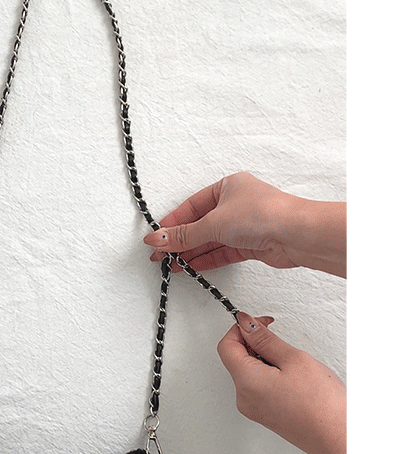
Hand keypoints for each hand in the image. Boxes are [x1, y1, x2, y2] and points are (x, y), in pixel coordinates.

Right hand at [143, 172, 345, 277]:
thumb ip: (184, 235)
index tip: (157, 238)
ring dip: (192, 252)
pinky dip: (207, 259)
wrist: (297, 234)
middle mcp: (236, 204)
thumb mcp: (214, 223)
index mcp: (227, 187)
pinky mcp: (251, 244)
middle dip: (180, 241)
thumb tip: (158, 239)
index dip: (172, 223)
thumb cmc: (264, 214)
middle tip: (160, 255)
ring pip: (211, 240)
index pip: (191, 206)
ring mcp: (244, 225)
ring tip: (173, 265)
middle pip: (200, 224)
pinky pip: (223, 251)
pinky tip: (192, 266)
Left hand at [218, 313, 345, 453]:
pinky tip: (293, 378)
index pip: (226, 345)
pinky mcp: (266, 415)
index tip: (260, 322)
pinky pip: (259, 387)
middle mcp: (245, 398)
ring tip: (292, 364)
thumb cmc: (322, 404)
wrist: (339, 437)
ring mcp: (255, 409)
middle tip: (280, 341)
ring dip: (265, 359)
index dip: (241, 328)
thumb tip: (246, 324)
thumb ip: (265, 339)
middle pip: (236, 359)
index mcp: (246, 382)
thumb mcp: (293, 359)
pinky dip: (270, 375)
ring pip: (249, 372)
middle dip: (254, 343)